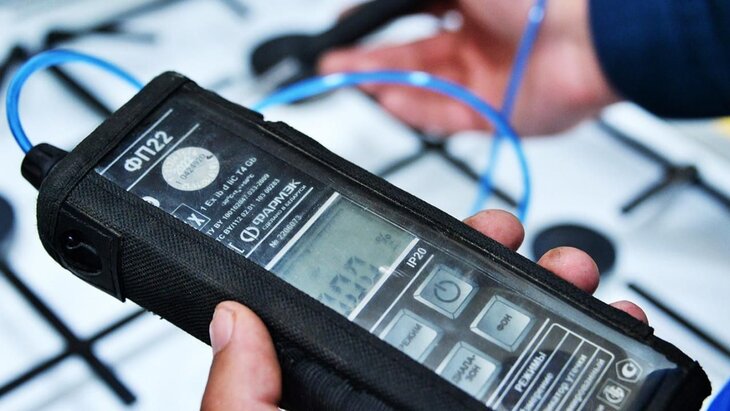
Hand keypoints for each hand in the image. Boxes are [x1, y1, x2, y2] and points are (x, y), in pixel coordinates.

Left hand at [200, 210, 645, 409]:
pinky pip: (559, 410)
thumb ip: (241, 402)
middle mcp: (416, 409)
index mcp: (357, 404)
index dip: (438, 266)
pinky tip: (618, 362)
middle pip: (476, 331)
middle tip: (540, 252)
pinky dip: (600, 387)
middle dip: (516, 282)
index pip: (400, 318)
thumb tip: (232, 321)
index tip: (470, 235)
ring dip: (568, 325)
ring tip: (586, 290)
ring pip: (528, 369)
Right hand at [319, 0, 618, 135]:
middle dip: (369, 58)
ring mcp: (485, 78)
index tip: (343, 28)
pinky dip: (413, 109)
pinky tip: (386, 100)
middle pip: (410, 55)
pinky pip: (442, 115)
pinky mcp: (493, 112)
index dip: (375, 23)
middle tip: (332, 64)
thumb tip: (378, 3)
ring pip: (421, 86)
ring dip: (382, 83)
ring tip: (346, 81)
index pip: (412, 14)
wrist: (593, 39)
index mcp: (474, 4)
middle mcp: (478, 40)